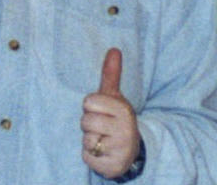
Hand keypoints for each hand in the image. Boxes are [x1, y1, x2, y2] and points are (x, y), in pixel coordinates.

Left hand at [81, 48, 139, 178]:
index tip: (101, 110)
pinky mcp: (111, 167)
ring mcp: (119, 150)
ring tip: (103, 138)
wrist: (130, 150)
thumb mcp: (114, 96)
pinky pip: (87, 156)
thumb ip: (111, 74)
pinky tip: (102, 152)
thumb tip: (114, 49)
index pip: (89, 102)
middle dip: (89, 124)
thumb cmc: (116, 118)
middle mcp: (125, 130)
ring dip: (90, 140)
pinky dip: (90, 155)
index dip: (91, 106)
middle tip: (101, 126)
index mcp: (124, 110)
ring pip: (86, 140)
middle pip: (85, 121)